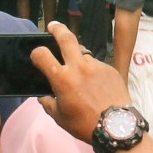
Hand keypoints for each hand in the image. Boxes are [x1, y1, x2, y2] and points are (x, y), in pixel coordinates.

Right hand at [33, 20, 133, 141]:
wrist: (116, 126)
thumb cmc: (84, 124)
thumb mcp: (60, 117)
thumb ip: (48, 104)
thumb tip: (43, 96)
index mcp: (62, 78)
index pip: (42, 54)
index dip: (36, 53)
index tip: (37, 55)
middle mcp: (78, 67)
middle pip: (66, 38)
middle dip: (58, 29)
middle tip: (53, 26)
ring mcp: (96, 66)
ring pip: (83, 54)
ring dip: (78, 59)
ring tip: (80, 73)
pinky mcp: (110, 69)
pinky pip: (97, 65)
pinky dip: (92, 71)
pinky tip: (95, 84)